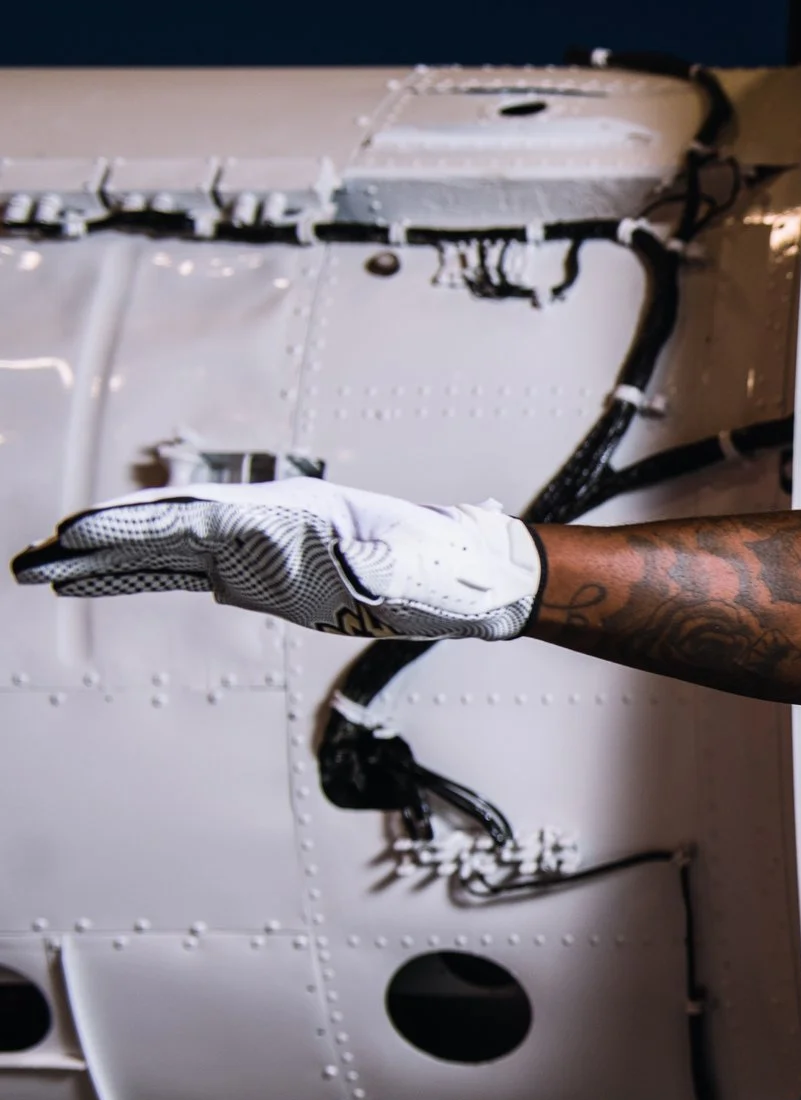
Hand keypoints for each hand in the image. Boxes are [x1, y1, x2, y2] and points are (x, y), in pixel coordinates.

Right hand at [11, 477, 542, 640]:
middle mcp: (260, 522)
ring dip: (100, 563)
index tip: (79, 533)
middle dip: (95, 543)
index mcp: (286, 513)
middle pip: (162, 529)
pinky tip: (93, 586)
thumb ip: (374, 569)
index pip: (194, 517)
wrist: (460, 575)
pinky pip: (182, 573)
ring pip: (162, 552)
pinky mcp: (257, 575)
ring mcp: (254, 547)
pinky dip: (134, 577)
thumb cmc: (437, 568)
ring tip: (38, 572)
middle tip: (30, 559)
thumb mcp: (407, 569)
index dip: (135, 526)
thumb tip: (358, 572)